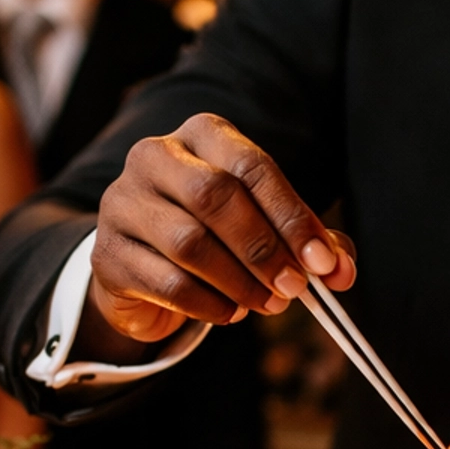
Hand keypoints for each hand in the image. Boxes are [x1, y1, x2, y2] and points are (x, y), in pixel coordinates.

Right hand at [78, 115, 355, 354]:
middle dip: (263, 249)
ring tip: (266, 304)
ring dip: (239, 282)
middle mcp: (155, 156)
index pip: (250, 166)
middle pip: (215, 197)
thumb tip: (341, 271)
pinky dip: (208, 305)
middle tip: (295, 288)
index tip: (322, 262)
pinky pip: (167, 283)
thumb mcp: (265, 226)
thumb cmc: (215, 234)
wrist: (142, 265)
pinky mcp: (107, 253)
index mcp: (202, 135)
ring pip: (189, 243)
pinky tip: (230, 313)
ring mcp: (123, 203)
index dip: (291, 215)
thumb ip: (308, 242)